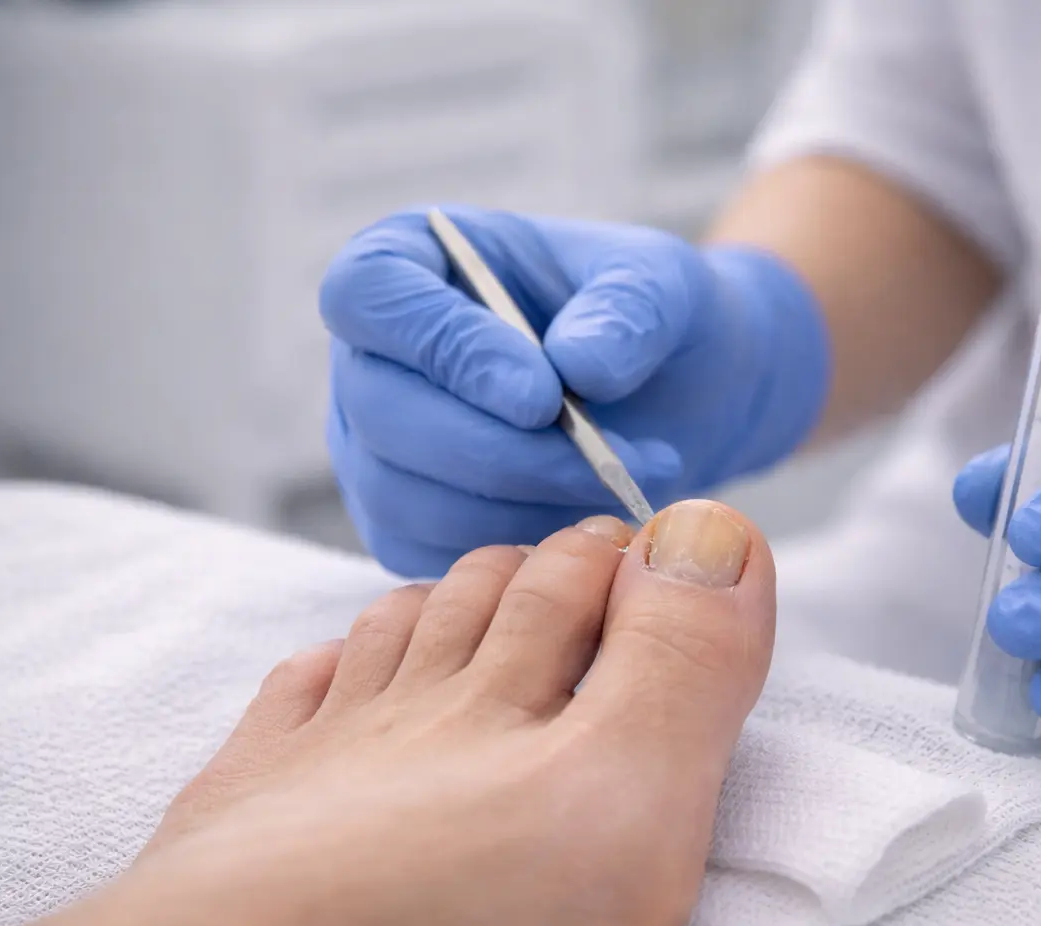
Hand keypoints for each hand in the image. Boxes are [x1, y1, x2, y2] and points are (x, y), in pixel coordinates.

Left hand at [0, 502, 776, 925]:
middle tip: (584, 560)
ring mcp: (325, 753)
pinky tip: (332, 672)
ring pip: (391, 638)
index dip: (625, 553)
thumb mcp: (625, 801)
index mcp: (512, 700)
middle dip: (543, 567)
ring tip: (468, 599)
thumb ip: (681, 667)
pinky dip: (325, 670)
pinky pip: (288, 704)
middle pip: (484, 600)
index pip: (576, 583)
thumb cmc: (448, 920)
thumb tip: (714, 525)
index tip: (659, 547)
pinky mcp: (248, 809)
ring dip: (439, 603)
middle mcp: (416, 707)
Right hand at [320, 206, 829, 576]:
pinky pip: (434, 552)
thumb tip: (577, 366)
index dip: (446, 349)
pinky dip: (520, 544)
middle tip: (606, 461)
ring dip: (523, 503)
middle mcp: (370, 355)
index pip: (370, 294)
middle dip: (502, 450)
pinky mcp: (404, 521)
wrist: (670, 396)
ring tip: (624, 485)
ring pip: (404, 495)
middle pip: (382, 410)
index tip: (543, 395)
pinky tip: (590, 520)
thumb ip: (627, 308)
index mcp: (407, 259)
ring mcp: (375, 444)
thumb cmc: (647, 317)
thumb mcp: (660, 284)